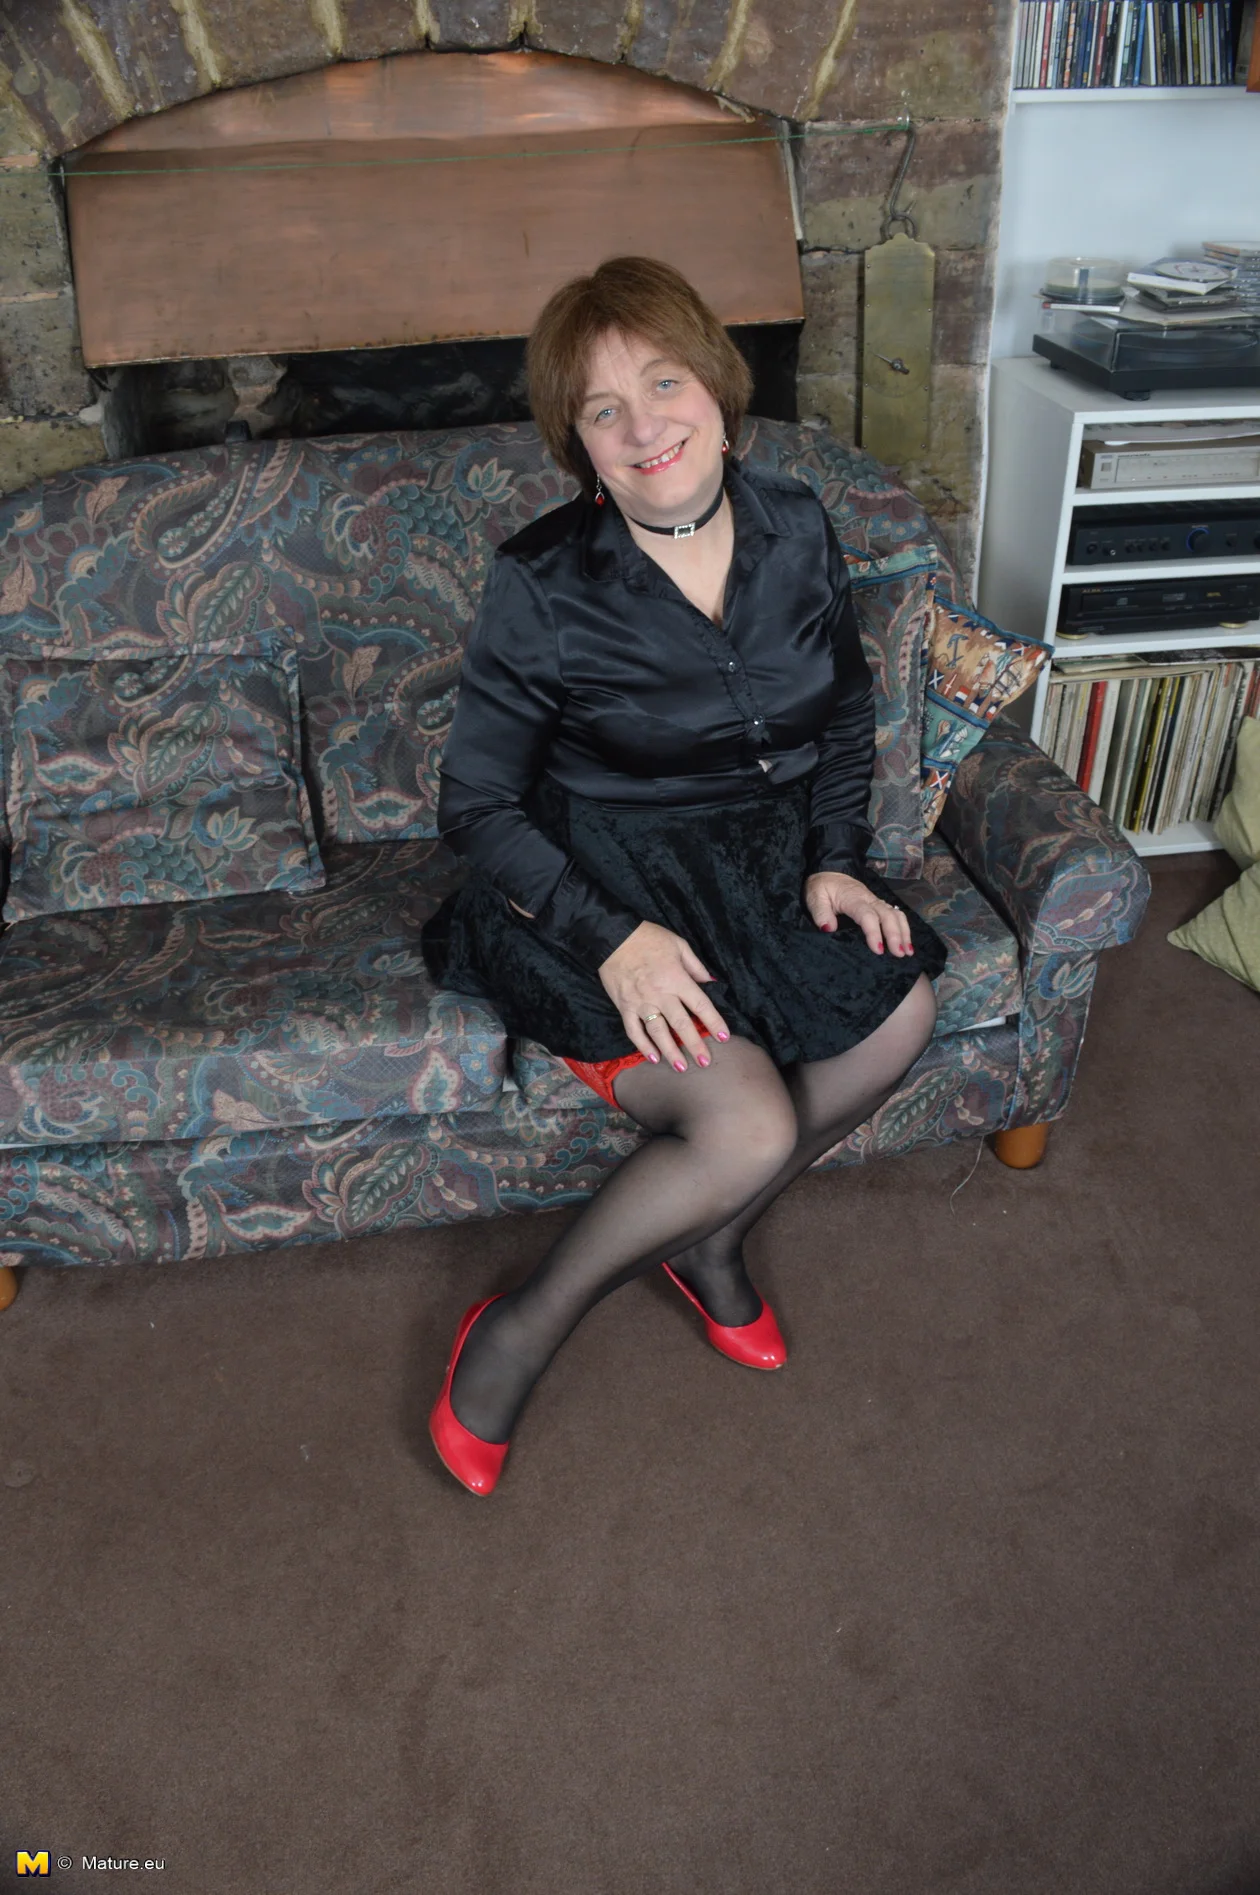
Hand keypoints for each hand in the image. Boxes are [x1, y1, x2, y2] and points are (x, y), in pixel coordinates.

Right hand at [598, 921, 730, 1070]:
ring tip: (682, 1068)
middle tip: (705, 1062)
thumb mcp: (679, 945)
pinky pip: (634, 1031)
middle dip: (694, 1045)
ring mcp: (641, 1003)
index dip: (713, 1022)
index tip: (723, 1037)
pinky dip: (643, 1046)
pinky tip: (653, 1058)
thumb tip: (710, 983)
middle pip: (681, 1024)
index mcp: (676, 979)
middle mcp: (660, 994)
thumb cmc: (649, 938)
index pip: (700, 1005)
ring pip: (658, 1032)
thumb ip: (695, 966)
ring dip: (671, 1052)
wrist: (612, 937)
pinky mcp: (624, 1007)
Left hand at [804, 871, 912, 956]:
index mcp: (852, 898)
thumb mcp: (815, 897)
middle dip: (895, 935)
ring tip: (908, 952)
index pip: (867, 915)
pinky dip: (904, 928)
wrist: (829, 873)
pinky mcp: (878, 905)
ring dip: (904, 932)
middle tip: (899, 954)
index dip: (874, 932)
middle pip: (887, 915)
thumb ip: (820, 913)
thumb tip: (829, 928)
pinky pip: (896, 915)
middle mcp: (869, 899)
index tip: (878, 950)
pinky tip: (906, 943)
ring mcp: (876, 902)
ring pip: (895, 914)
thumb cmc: (822, 887)